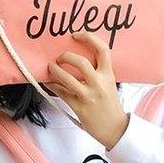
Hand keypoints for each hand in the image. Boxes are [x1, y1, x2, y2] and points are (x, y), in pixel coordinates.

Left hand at [46, 32, 128, 149]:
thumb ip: (98, 72)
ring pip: (67, 79)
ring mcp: (89, 96)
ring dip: (55, 71)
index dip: (89, 37)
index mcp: (109, 75)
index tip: (76, 34)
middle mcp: (99, 84)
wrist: (115, 129)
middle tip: (59, 58)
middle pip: (80, 62)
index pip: (102, 50)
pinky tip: (48, 83)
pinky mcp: (80, 107)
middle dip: (66, 57)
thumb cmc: (109, 105)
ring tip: (50, 68)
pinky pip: (62, 93)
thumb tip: (77, 60)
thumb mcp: (109, 84)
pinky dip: (53, 86)